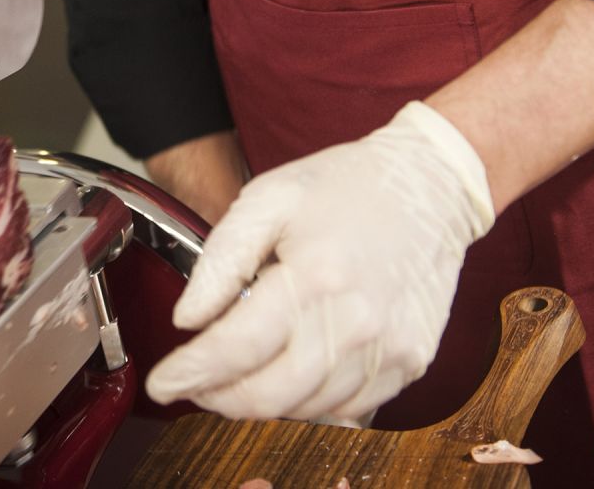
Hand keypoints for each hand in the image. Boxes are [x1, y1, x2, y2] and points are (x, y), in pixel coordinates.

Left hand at [145, 102, 494, 419]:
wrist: (430, 183)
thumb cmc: (347, 184)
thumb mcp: (269, 198)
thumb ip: (222, 258)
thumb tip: (187, 318)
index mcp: (316, 274)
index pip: (237, 347)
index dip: (192, 373)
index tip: (163, 383)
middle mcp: (357, 321)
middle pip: (270, 394)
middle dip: (219, 398)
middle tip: (195, 385)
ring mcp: (390, 347)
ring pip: (307, 409)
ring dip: (263, 402)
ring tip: (240, 374)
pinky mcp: (412, 361)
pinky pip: (348, 408)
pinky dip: (309, 402)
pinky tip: (291, 374)